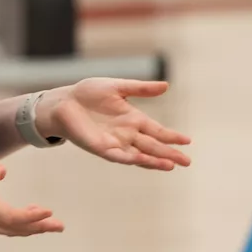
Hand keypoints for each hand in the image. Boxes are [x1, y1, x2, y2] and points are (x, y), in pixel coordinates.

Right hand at [0, 148, 63, 236]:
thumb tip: (3, 172)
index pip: (12, 217)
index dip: (32, 217)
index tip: (50, 211)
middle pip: (15, 228)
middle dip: (39, 228)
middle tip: (60, 226)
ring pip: (9, 228)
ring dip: (31, 228)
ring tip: (50, 223)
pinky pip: (2, 225)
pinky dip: (18, 224)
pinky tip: (27, 215)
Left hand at [39, 79, 191, 170]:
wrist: (63, 102)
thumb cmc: (88, 93)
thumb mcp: (117, 87)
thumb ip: (141, 88)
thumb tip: (166, 86)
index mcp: (133, 118)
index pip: (157, 130)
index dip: (171, 136)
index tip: (188, 141)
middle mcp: (127, 133)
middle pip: (153, 146)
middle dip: (169, 153)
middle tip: (187, 161)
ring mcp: (115, 142)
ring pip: (140, 154)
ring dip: (155, 160)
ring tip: (171, 165)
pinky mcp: (101, 148)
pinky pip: (120, 156)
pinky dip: (132, 159)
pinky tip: (144, 160)